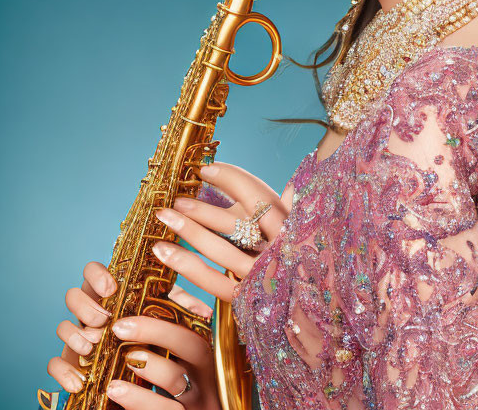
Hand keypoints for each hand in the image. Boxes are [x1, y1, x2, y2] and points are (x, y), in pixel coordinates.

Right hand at [47, 261, 219, 408]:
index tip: (111, 287)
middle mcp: (93, 313)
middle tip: (103, 318)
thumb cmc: (160, 344)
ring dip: (74, 335)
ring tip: (92, 346)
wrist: (145, 384)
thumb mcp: (172, 326)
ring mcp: (80, 338)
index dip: (97, 274)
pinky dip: (63, 371)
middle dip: (86, 306)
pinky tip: (79, 381)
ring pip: (62, 326)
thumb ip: (182, 312)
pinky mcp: (72, 365)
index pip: (96, 272)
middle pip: (74, 295)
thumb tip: (202, 307)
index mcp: (114, 296)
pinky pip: (55, 364)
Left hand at [152, 162, 288, 302]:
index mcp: (295, 228)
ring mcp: (264, 277)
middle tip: (177, 198)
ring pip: (223, 252)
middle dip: (204, 208)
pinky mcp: (248, 298)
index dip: (233, 180)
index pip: (262, 199)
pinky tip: (165, 253)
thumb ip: (281, 203)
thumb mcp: (294, 225)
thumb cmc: (295, 256)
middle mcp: (281, 253)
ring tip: (164, 217)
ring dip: (190, 232)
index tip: (206, 169)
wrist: (312, 309)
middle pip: (239, 225)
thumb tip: (272, 179)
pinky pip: (214, 282)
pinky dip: (188, 267)